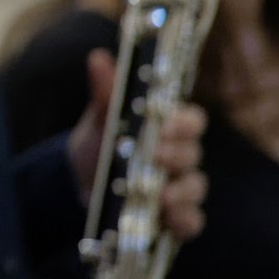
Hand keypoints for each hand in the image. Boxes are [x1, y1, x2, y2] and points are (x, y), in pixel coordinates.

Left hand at [68, 49, 208, 239]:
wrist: (82, 183)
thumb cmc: (99, 144)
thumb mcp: (99, 121)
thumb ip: (105, 94)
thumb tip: (98, 58)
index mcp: (167, 127)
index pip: (192, 120)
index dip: (185, 123)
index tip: (166, 125)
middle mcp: (179, 156)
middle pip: (193, 153)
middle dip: (177, 155)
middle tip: (156, 156)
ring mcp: (180, 187)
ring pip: (196, 186)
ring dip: (183, 190)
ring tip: (162, 195)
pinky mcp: (174, 216)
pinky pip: (192, 220)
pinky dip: (185, 220)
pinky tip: (171, 217)